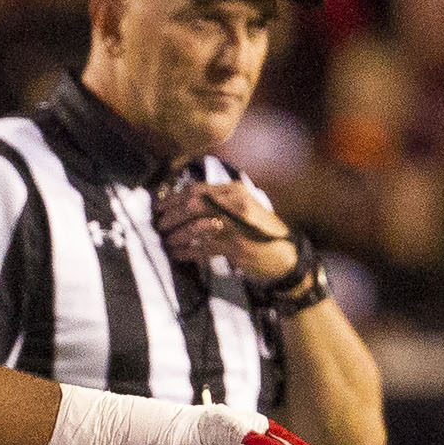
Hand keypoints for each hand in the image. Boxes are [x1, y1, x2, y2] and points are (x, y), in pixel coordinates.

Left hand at [152, 177, 298, 285]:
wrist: (285, 253)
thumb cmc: (257, 230)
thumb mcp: (240, 207)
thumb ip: (217, 202)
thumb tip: (181, 204)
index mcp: (234, 190)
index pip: (196, 189)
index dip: (173, 198)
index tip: (158, 208)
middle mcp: (236, 203)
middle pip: (193, 205)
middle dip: (172, 216)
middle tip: (160, 227)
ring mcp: (236, 225)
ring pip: (195, 227)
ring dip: (177, 236)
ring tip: (168, 242)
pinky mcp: (236, 247)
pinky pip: (203, 249)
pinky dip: (187, 252)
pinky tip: (179, 255)